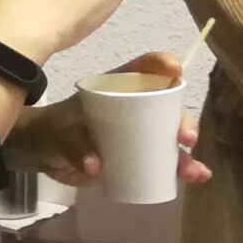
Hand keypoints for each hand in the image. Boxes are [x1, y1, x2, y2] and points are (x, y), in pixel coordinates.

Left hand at [5, 54, 211, 186]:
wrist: (43, 154)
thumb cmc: (53, 131)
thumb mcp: (60, 134)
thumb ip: (75, 146)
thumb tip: (95, 167)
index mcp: (115, 89)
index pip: (141, 70)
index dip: (160, 66)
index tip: (175, 70)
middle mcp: (133, 108)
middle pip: (165, 109)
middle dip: (181, 120)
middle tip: (186, 137)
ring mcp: (138, 134)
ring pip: (169, 139)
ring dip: (185, 152)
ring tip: (194, 170)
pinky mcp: (138, 157)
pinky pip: (164, 161)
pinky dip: (181, 168)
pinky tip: (198, 176)